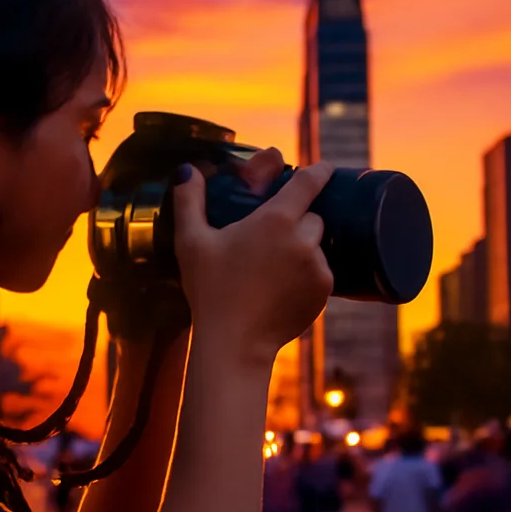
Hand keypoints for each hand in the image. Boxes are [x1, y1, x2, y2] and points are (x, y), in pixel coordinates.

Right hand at [172, 150, 333, 366]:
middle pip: (313, 216)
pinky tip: (281, 287)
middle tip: (270, 239)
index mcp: (275, 219)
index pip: (309, 182)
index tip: (324, 168)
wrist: (234, 343)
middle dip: (298, 221)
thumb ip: (189, 200)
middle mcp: (303, 239)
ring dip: (302, 249)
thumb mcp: (191, 242)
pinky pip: (321, 271)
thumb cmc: (209, 290)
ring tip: (272, 268)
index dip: (318, 172)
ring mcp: (317, 266)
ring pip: (317, 245)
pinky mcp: (324, 291)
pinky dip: (307, 274)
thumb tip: (186, 169)